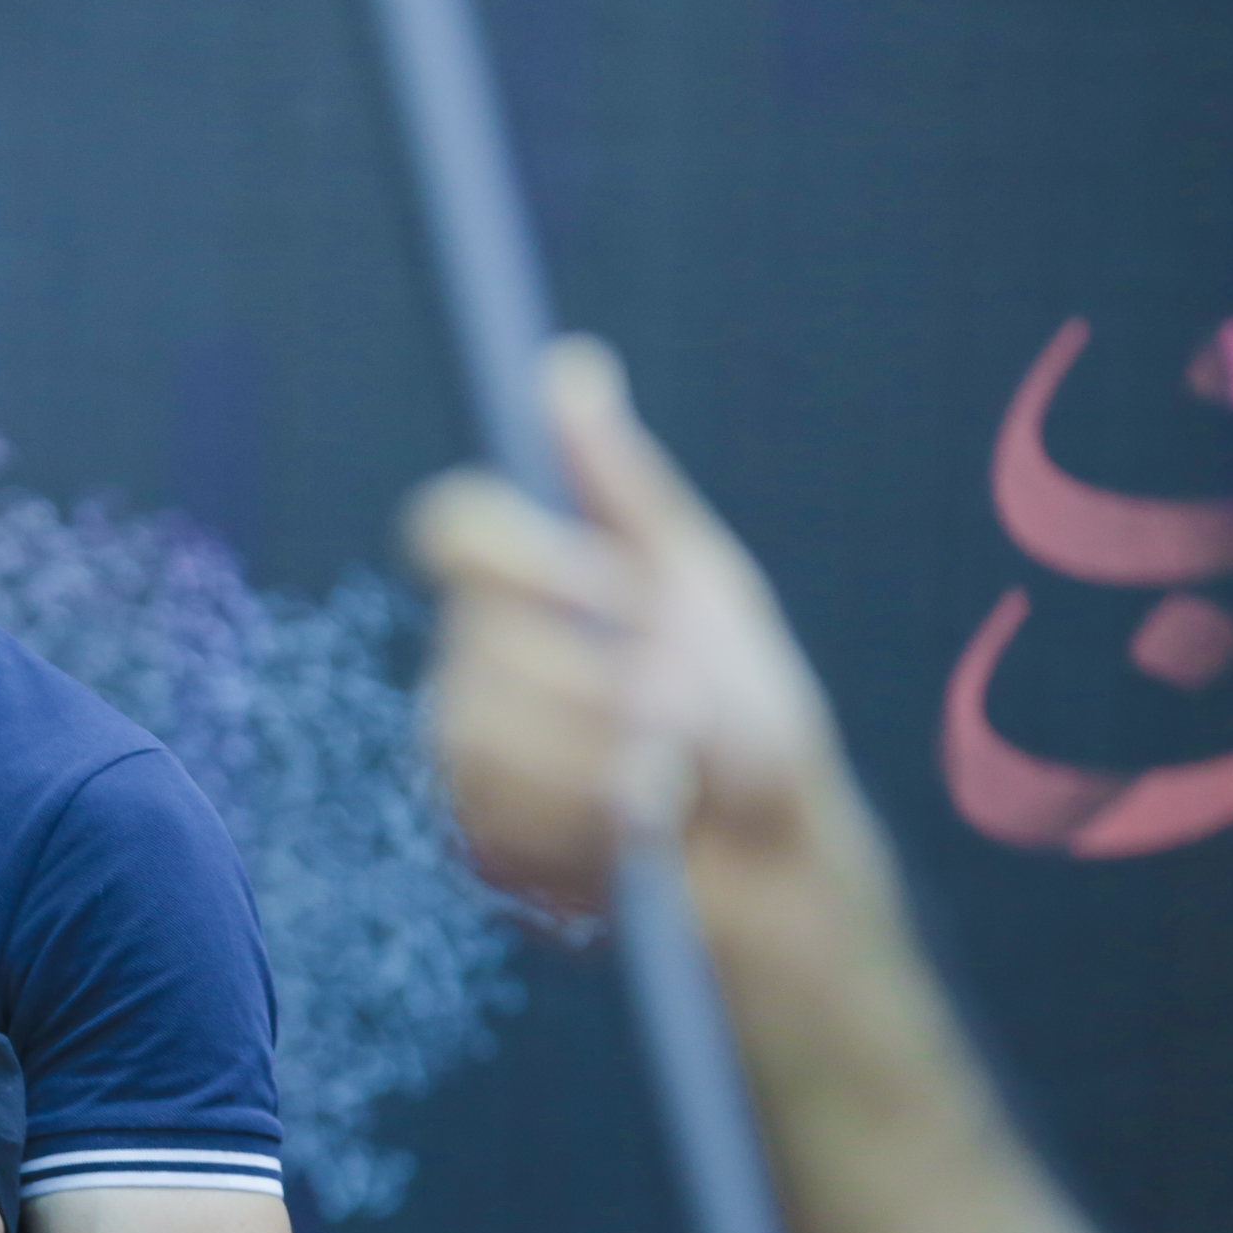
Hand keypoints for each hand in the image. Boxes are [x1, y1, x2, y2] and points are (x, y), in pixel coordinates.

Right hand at [410, 337, 842, 912]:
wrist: (777, 865)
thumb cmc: (751, 720)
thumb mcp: (702, 588)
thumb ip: (624, 488)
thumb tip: (567, 367)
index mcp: (527, 592)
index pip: (454, 530)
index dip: (510, 551)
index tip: (599, 584)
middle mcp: (478, 667)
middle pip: (473, 645)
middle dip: (597, 684)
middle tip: (678, 708)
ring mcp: (469, 760)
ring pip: (478, 735)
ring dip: (596, 759)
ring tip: (666, 780)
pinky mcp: (476, 844)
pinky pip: (496, 819)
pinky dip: (586, 823)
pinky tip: (636, 835)